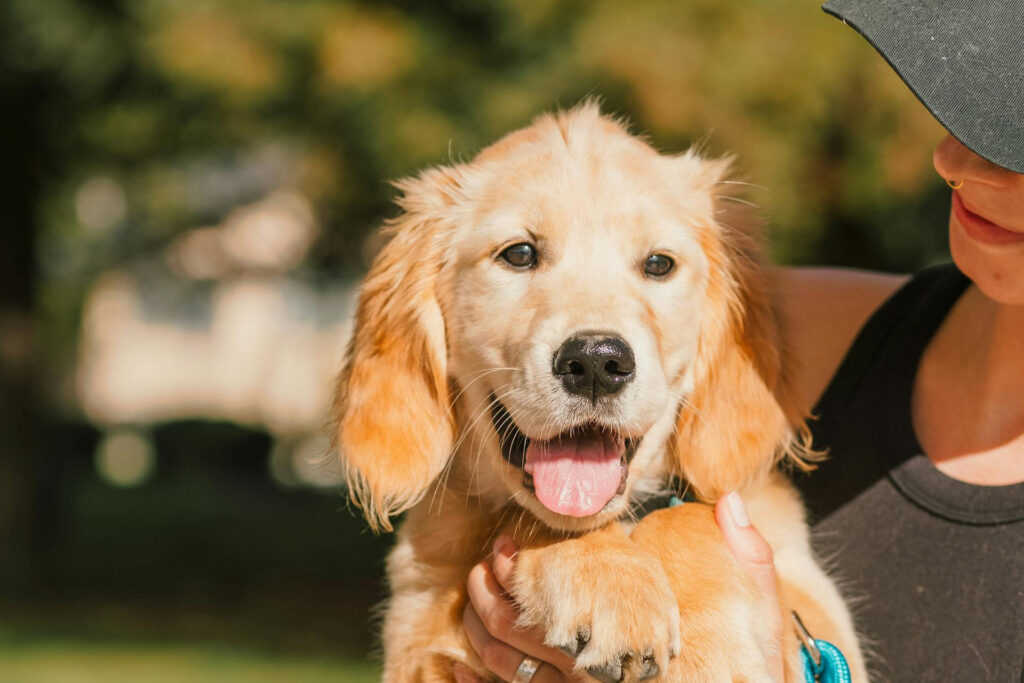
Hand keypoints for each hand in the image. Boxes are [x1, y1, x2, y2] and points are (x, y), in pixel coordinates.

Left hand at [461, 493, 784, 682]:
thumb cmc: (748, 670)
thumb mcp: (756, 614)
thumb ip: (744, 557)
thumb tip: (728, 502)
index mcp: (626, 640)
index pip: (556, 605)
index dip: (520, 573)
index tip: (506, 546)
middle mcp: (594, 675)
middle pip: (518, 633)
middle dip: (488, 595)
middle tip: (486, 563)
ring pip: (507, 669)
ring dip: (478, 632)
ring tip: (475, 595)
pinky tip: (452, 668)